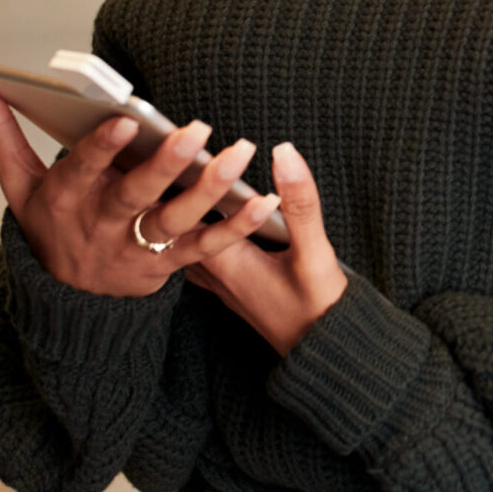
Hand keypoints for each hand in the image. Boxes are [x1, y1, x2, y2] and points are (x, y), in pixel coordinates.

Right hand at [0, 72, 282, 297]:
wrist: (65, 301)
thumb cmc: (47, 222)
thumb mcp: (17, 182)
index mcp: (65, 199)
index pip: (82, 171)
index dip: (102, 148)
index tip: (127, 119)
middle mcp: (101, 226)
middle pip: (135, 196)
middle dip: (165, 164)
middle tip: (198, 128)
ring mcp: (136, 249)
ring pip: (176, 221)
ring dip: (210, 190)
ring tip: (241, 155)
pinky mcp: (168, 267)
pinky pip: (207, 250)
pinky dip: (237, 227)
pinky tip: (267, 200)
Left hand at [185, 143, 347, 353]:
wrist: (325, 354)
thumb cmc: (319, 308)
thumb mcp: (314, 253)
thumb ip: (300, 202)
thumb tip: (284, 152)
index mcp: (226, 259)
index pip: (188, 207)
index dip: (180, 172)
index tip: (174, 136)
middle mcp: (213, 272)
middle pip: (179, 221)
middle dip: (174, 185)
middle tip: (167, 144)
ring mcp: (219, 283)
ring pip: (185, 237)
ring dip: (181, 208)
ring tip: (173, 173)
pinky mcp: (230, 287)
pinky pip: (198, 251)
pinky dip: (195, 229)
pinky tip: (198, 215)